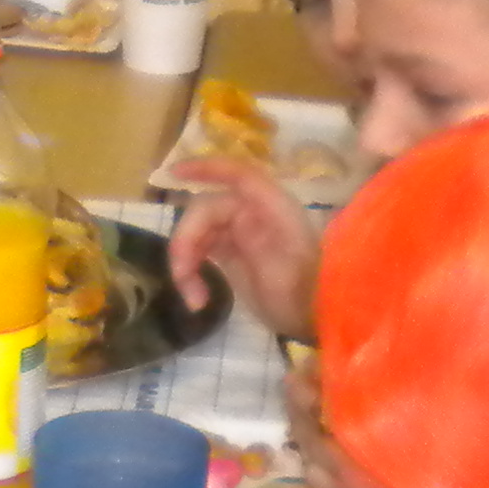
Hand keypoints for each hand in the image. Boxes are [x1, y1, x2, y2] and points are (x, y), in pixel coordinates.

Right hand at [163, 159, 318, 333]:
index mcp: (271, 207)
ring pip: (198, 233)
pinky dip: (192, 273)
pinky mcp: (232, 257)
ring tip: (192, 297)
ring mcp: (242, 235)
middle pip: (206, 210)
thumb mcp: (283, 269)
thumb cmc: (306, 293)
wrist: (315, 319)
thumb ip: (256, 243)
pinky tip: (197, 299)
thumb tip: (228, 224)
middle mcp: (254, 215)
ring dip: (186, 261)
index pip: (237, 175)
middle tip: (181, 275)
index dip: (205, 168)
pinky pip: (201, 253)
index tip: (173, 173)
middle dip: (186, 240)